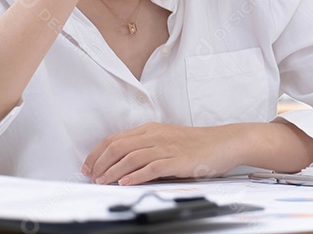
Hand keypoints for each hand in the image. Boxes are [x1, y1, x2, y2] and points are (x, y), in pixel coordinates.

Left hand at [83, 122, 241, 184]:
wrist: (225, 142)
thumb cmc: (197, 143)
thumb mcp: (167, 139)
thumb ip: (147, 146)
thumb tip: (123, 161)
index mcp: (150, 129)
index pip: (115, 138)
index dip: (97, 152)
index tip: (87, 165)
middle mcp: (155, 136)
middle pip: (118, 146)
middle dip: (100, 162)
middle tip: (90, 175)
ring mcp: (166, 147)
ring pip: (130, 157)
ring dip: (112, 170)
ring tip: (102, 181)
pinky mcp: (177, 160)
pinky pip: (151, 168)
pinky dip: (135, 176)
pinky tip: (125, 183)